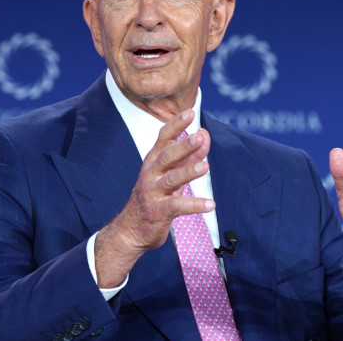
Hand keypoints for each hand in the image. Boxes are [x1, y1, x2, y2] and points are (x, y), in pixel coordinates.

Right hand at [94, 109, 214, 286]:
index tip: (190, 112)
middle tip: (199, 136)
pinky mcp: (158, 212)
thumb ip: (188, 156)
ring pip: (171, 179)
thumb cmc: (154, 197)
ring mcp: (153, 193)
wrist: (131, 230)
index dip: (176, 124)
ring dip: (188, 171)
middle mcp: (151, 173)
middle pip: (166, 156)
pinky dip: (194, 204)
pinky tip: (211, 204)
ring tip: (205, 165)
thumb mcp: (170, 173)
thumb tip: (204, 135)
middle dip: (183, 146)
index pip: (163, 138)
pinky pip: (177, 206)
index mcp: (153, 161)